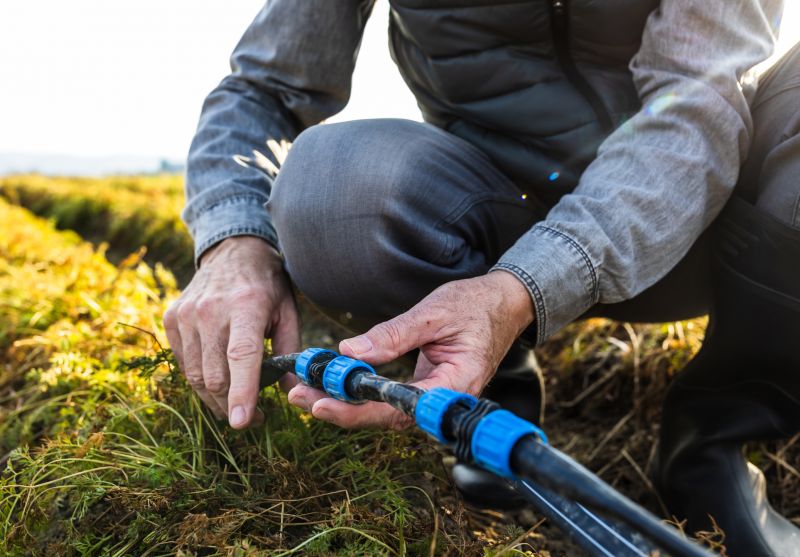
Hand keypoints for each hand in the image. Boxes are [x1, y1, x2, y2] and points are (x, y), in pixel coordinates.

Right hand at [163, 236, 299, 427]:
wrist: (232, 251)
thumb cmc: (267, 285)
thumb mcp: (288, 311)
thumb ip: (291, 351)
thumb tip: (292, 391)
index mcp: (246, 306)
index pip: (241, 356)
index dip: (241, 392)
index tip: (242, 422)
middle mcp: (211, 311)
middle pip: (215, 375)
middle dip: (232, 406)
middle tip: (253, 419)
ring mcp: (186, 315)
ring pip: (196, 375)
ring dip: (215, 399)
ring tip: (235, 406)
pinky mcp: (172, 319)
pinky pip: (185, 363)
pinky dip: (200, 379)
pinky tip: (218, 380)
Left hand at [287, 271, 534, 429]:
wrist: (504, 304)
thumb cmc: (475, 306)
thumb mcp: (432, 313)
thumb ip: (393, 335)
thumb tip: (349, 352)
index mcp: (455, 384)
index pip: (399, 408)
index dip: (358, 411)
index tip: (323, 405)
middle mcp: (444, 400)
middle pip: (386, 417)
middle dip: (341, 410)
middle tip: (300, 396)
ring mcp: (435, 397)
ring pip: (386, 410)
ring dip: (346, 402)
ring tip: (305, 390)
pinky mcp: (425, 389)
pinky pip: (391, 398)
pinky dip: (361, 392)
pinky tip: (334, 384)